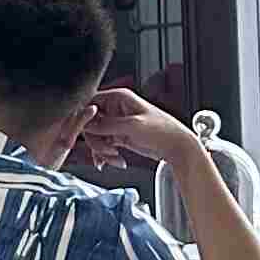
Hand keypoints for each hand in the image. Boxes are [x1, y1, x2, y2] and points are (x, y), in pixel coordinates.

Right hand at [73, 86, 191, 172]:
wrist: (177, 147)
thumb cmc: (163, 131)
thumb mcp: (133, 126)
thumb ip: (108, 125)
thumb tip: (86, 125)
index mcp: (119, 97)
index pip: (89, 103)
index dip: (83, 118)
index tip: (81, 132)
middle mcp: (116, 108)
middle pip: (90, 122)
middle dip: (96, 139)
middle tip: (106, 150)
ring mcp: (116, 123)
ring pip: (95, 135)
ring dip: (101, 150)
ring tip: (114, 158)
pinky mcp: (119, 136)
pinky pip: (103, 144)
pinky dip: (104, 155)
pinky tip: (111, 162)